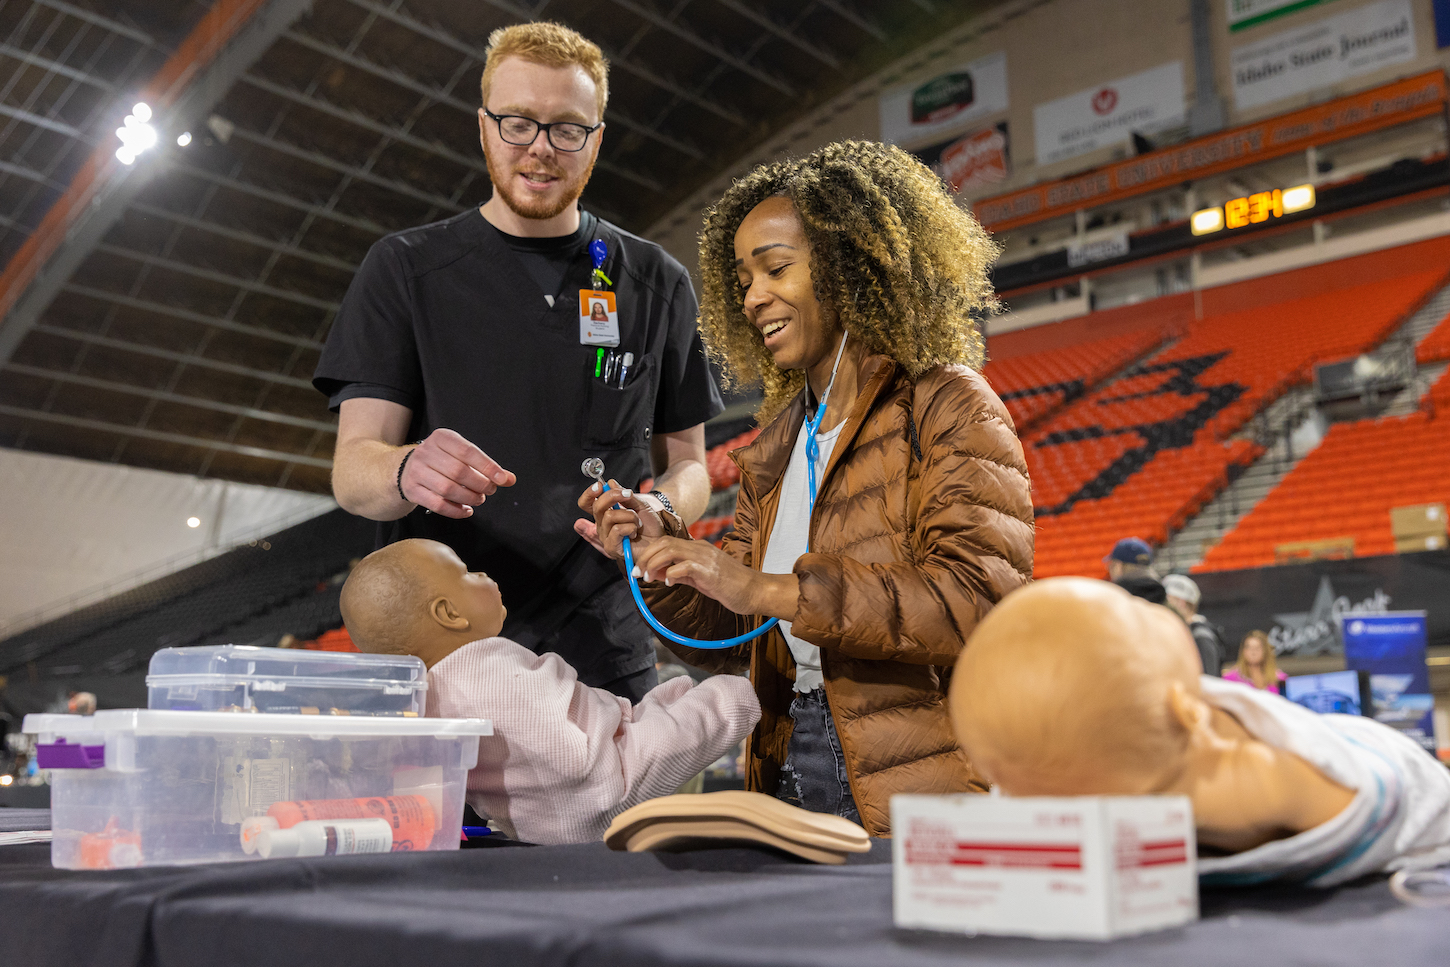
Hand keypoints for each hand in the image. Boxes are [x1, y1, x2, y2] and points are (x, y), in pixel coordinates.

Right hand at [399, 429, 515, 518]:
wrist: (407, 468)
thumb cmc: (442, 461)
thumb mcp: (461, 455)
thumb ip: (485, 466)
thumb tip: (510, 479)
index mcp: (441, 438)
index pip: (468, 451)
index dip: (487, 466)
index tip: (503, 479)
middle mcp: (426, 452)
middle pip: (459, 472)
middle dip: (480, 484)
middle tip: (490, 490)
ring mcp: (416, 471)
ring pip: (447, 489)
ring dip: (469, 498)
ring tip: (479, 499)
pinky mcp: (412, 490)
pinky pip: (437, 505)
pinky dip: (456, 511)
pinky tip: (466, 510)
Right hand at [575, 480, 664, 559]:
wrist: (660, 541)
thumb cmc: (649, 525)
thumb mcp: (639, 504)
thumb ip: (624, 495)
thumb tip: (610, 483)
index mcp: (605, 513)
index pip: (587, 504)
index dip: (589, 494)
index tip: (599, 485)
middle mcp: (602, 525)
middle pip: (597, 507)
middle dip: (612, 496)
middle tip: (628, 495)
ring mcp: (605, 537)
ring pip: (610, 516)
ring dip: (629, 515)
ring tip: (638, 522)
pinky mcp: (611, 547)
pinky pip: (617, 530)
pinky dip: (630, 527)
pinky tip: (634, 532)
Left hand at [631, 537, 796, 618]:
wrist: (754, 591)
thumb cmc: (730, 586)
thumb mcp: (700, 578)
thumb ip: (680, 574)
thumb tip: (657, 574)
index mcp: (698, 548)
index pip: (667, 542)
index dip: (649, 553)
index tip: (639, 569)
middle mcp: (700, 548)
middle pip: (664, 542)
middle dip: (646, 557)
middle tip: (637, 573)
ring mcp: (705, 557)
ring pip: (670, 550)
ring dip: (653, 563)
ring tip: (647, 578)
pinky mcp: (709, 570)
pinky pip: (683, 566)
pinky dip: (670, 574)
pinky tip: (668, 583)